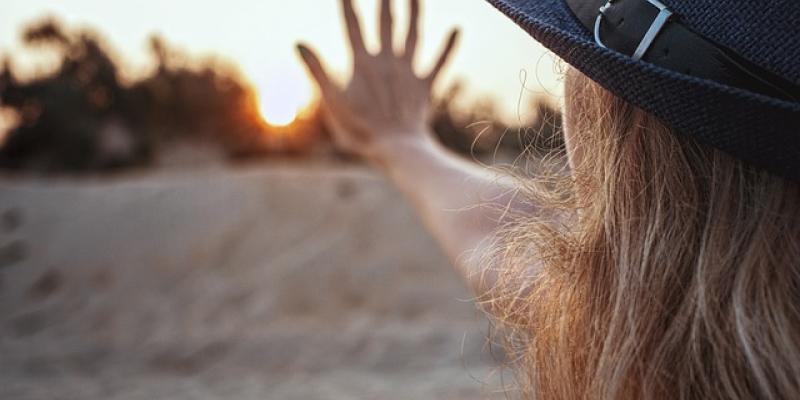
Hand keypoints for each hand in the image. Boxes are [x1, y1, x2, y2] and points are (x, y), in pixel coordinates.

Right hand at [297, 0, 458, 164]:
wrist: (396, 149)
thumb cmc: (360, 131)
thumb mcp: (332, 102)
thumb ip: (317, 71)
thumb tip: (298, 43)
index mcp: (363, 64)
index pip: (352, 27)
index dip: (347, 6)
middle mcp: (387, 62)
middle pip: (386, 23)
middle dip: (385, 1)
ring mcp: (409, 73)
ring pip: (413, 35)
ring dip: (414, 12)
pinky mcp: (425, 87)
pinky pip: (439, 63)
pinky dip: (448, 47)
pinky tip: (457, 30)